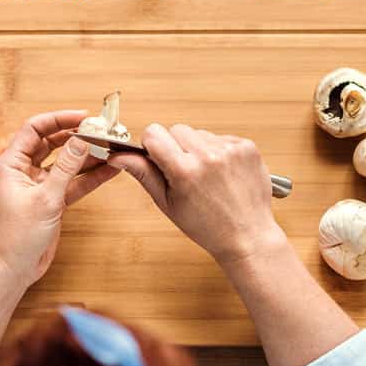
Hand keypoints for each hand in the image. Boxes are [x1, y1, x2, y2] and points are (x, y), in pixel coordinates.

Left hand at [0, 110, 118, 283]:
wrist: (12, 270)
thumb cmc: (16, 237)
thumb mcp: (45, 198)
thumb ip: (66, 168)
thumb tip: (81, 141)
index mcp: (11, 164)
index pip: (35, 130)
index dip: (59, 119)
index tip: (83, 116)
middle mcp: (23, 171)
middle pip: (52, 143)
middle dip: (77, 136)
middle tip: (101, 131)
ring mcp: (38, 186)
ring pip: (66, 163)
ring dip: (87, 156)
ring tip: (111, 147)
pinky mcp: (51, 201)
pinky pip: (73, 183)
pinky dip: (89, 178)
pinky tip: (109, 170)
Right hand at [108, 124, 284, 263]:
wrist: (247, 236)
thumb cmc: (206, 226)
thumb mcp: (167, 203)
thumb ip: (143, 174)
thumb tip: (118, 155)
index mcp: (184, 171)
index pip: (154, 133)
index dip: (152, 146)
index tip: (159, 159)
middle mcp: (208, 156)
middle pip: (176, 129)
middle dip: (175, 147)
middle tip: (185, 173)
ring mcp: (231, 150)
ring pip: (200, 133)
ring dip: (198, 148)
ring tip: (207, 176)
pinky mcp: (247, 147)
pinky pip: (222, 137)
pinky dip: (219, 151)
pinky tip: (223, 174)